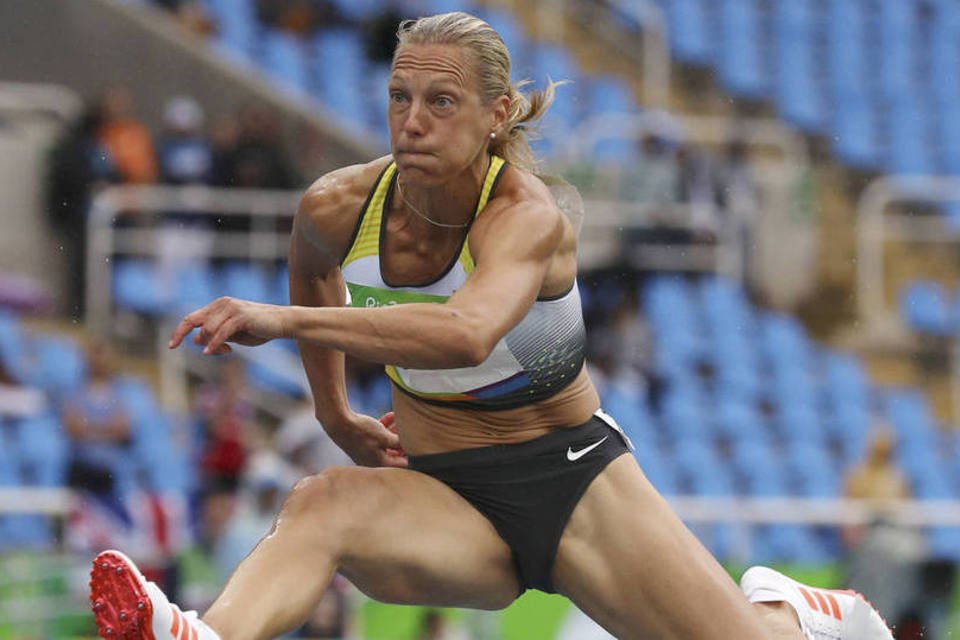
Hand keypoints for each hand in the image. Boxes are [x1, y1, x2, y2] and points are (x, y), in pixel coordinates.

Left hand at [168, 297, 286, 354]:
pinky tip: (210, 352)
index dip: (180, 331)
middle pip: (193, 319)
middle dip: (180, 333)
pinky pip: (221, 332)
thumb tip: (195, 340)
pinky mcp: (240, 316)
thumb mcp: (234, 335)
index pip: (193, 318)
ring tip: (226, 351)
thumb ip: (217, 336)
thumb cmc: (260, 329)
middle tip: (172, 347)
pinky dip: (214, 344)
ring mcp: (231, 308)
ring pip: (207, 329)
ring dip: (210, 344)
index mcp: (219, 306)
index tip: (172, 345)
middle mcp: (223, 304)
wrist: (284, 323)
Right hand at [328, 411, 406, 467]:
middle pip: (395, 453)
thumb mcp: (385, 437)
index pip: (402, 464)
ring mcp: (368, 451)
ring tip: (402, 421)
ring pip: (387, 443)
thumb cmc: (362, 432)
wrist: (338, 423)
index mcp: (380, 464)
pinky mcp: (363, 442)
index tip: (419, 443)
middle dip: (404, 442)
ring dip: (395, 432)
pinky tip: (391, 414)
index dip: (412, 454)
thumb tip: (412, 446)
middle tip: (412, 432)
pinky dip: (385, 427)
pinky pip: (378, 436)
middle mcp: (373, 460)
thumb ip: (399, 443)